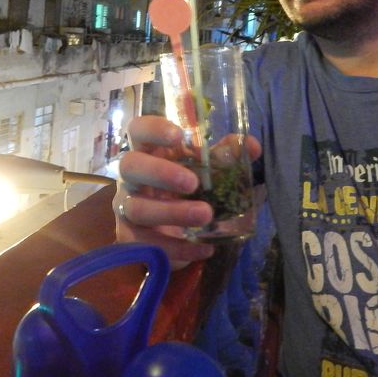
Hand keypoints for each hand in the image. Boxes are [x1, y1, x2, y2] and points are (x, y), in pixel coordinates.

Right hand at [113, 115, 260, 265]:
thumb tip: (251, 145)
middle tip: (193, 183)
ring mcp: (126, 207)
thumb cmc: (187, 190)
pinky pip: (146, 243)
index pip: (138, 130)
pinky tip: (203, 247)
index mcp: (149, 152)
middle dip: (160, 173)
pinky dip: (176, 248)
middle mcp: (132, 177)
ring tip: (205, 216)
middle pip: (130, 166)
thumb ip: (224, 157)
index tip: (178, 136)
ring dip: (171, 212)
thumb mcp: (206, 170)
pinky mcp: (130, 238)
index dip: (153, 129)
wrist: (174, 234)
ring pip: (137, 207)